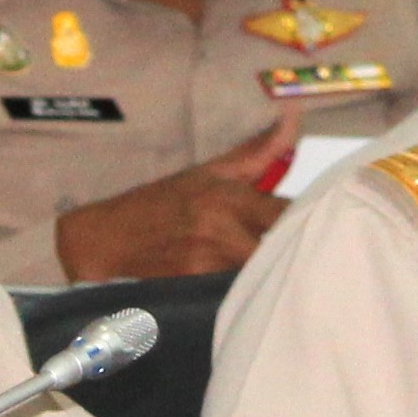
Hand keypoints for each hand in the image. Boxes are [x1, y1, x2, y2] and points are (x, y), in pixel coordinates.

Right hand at [54, 131, 290, 282]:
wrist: (103, 242)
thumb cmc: (158, 206)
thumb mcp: (206, 173)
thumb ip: (256, 152)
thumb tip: (294, 118)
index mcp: (228, 197)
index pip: (291, 214)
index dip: (308, 222)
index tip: (314, 225)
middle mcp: (221, 230)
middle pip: (283, 250)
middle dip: (292, 254)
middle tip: (302, 258)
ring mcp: (207, 265)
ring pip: (262, 276)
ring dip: (270, 277)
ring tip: (272, 276)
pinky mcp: (195, 293)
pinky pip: (237, 298)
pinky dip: (245, 297)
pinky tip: (246, 298)